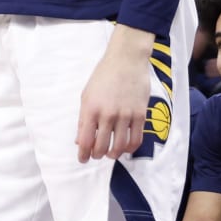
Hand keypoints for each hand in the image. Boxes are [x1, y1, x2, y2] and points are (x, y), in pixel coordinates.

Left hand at [77, 31, 152, 161]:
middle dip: (97, 155)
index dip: (83, 154)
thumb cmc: (103, 77)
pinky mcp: (140, 115)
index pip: (85, 140)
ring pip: (120, 146)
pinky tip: (125, 148)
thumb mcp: (86, 96)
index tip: (83, 159)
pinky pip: (136, 139)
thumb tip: (80, 140)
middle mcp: (108, 114)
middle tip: (97, 155)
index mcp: (91, 109)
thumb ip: (84, 119)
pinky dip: (130, 148)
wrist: (126, 61)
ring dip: (114, 154)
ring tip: (111, 154)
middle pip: (102, 147)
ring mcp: (125, 115)